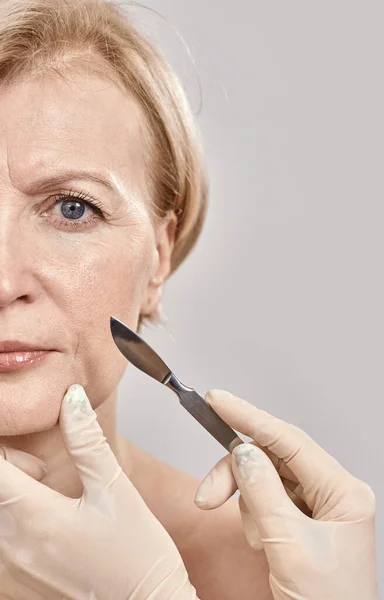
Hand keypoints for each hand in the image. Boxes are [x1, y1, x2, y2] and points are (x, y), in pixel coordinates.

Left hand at [0, 384, 196, 599]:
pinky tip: (43, 523)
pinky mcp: (13, 585)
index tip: (26, 444)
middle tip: (41, 469)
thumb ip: (86, 440)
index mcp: (35, 518)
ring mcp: (9, 571)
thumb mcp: (115, 488)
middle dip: (8, 465)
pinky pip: (0, 538)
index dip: (5, 444)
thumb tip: (70, 400)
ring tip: (45, 493)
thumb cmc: (137, 554)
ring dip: (10, 491)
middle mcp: (11, 548)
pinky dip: (12, 518)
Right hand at [194, 390, 376, 599]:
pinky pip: (264, 501)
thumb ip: (263, 494)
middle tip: (207, 495)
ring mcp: (316, 508)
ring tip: (251, 538)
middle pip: (272, 459)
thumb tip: (242, 452)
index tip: (218, 401)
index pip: (290, 441)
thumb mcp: (290, 547)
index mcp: (343, 493)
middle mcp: (332, 494)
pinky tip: (259, 542)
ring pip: (265, 479)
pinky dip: (251, 515)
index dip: (250, 417)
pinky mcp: (299, 522)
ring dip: (245, 501)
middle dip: (237, 474)